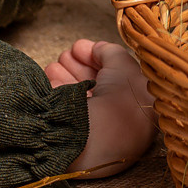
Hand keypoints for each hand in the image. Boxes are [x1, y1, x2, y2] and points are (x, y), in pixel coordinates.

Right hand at [46, 40, 156, 175]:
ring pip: (78, 99)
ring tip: (55, 65)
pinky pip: (64, 111)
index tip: (80, 48)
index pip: (116, 80)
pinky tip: (50, 79)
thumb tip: (98, 48)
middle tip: (66, 55)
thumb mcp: (123, 65)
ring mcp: (96, 132)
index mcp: (137, 109)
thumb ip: (111, 52)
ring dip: (65, 77)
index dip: (98, 60)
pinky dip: (56, 93)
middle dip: (79, 67)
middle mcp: (118, 122)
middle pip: (95, 87)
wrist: (98, 138)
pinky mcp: (73, 138)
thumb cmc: (120, 101)